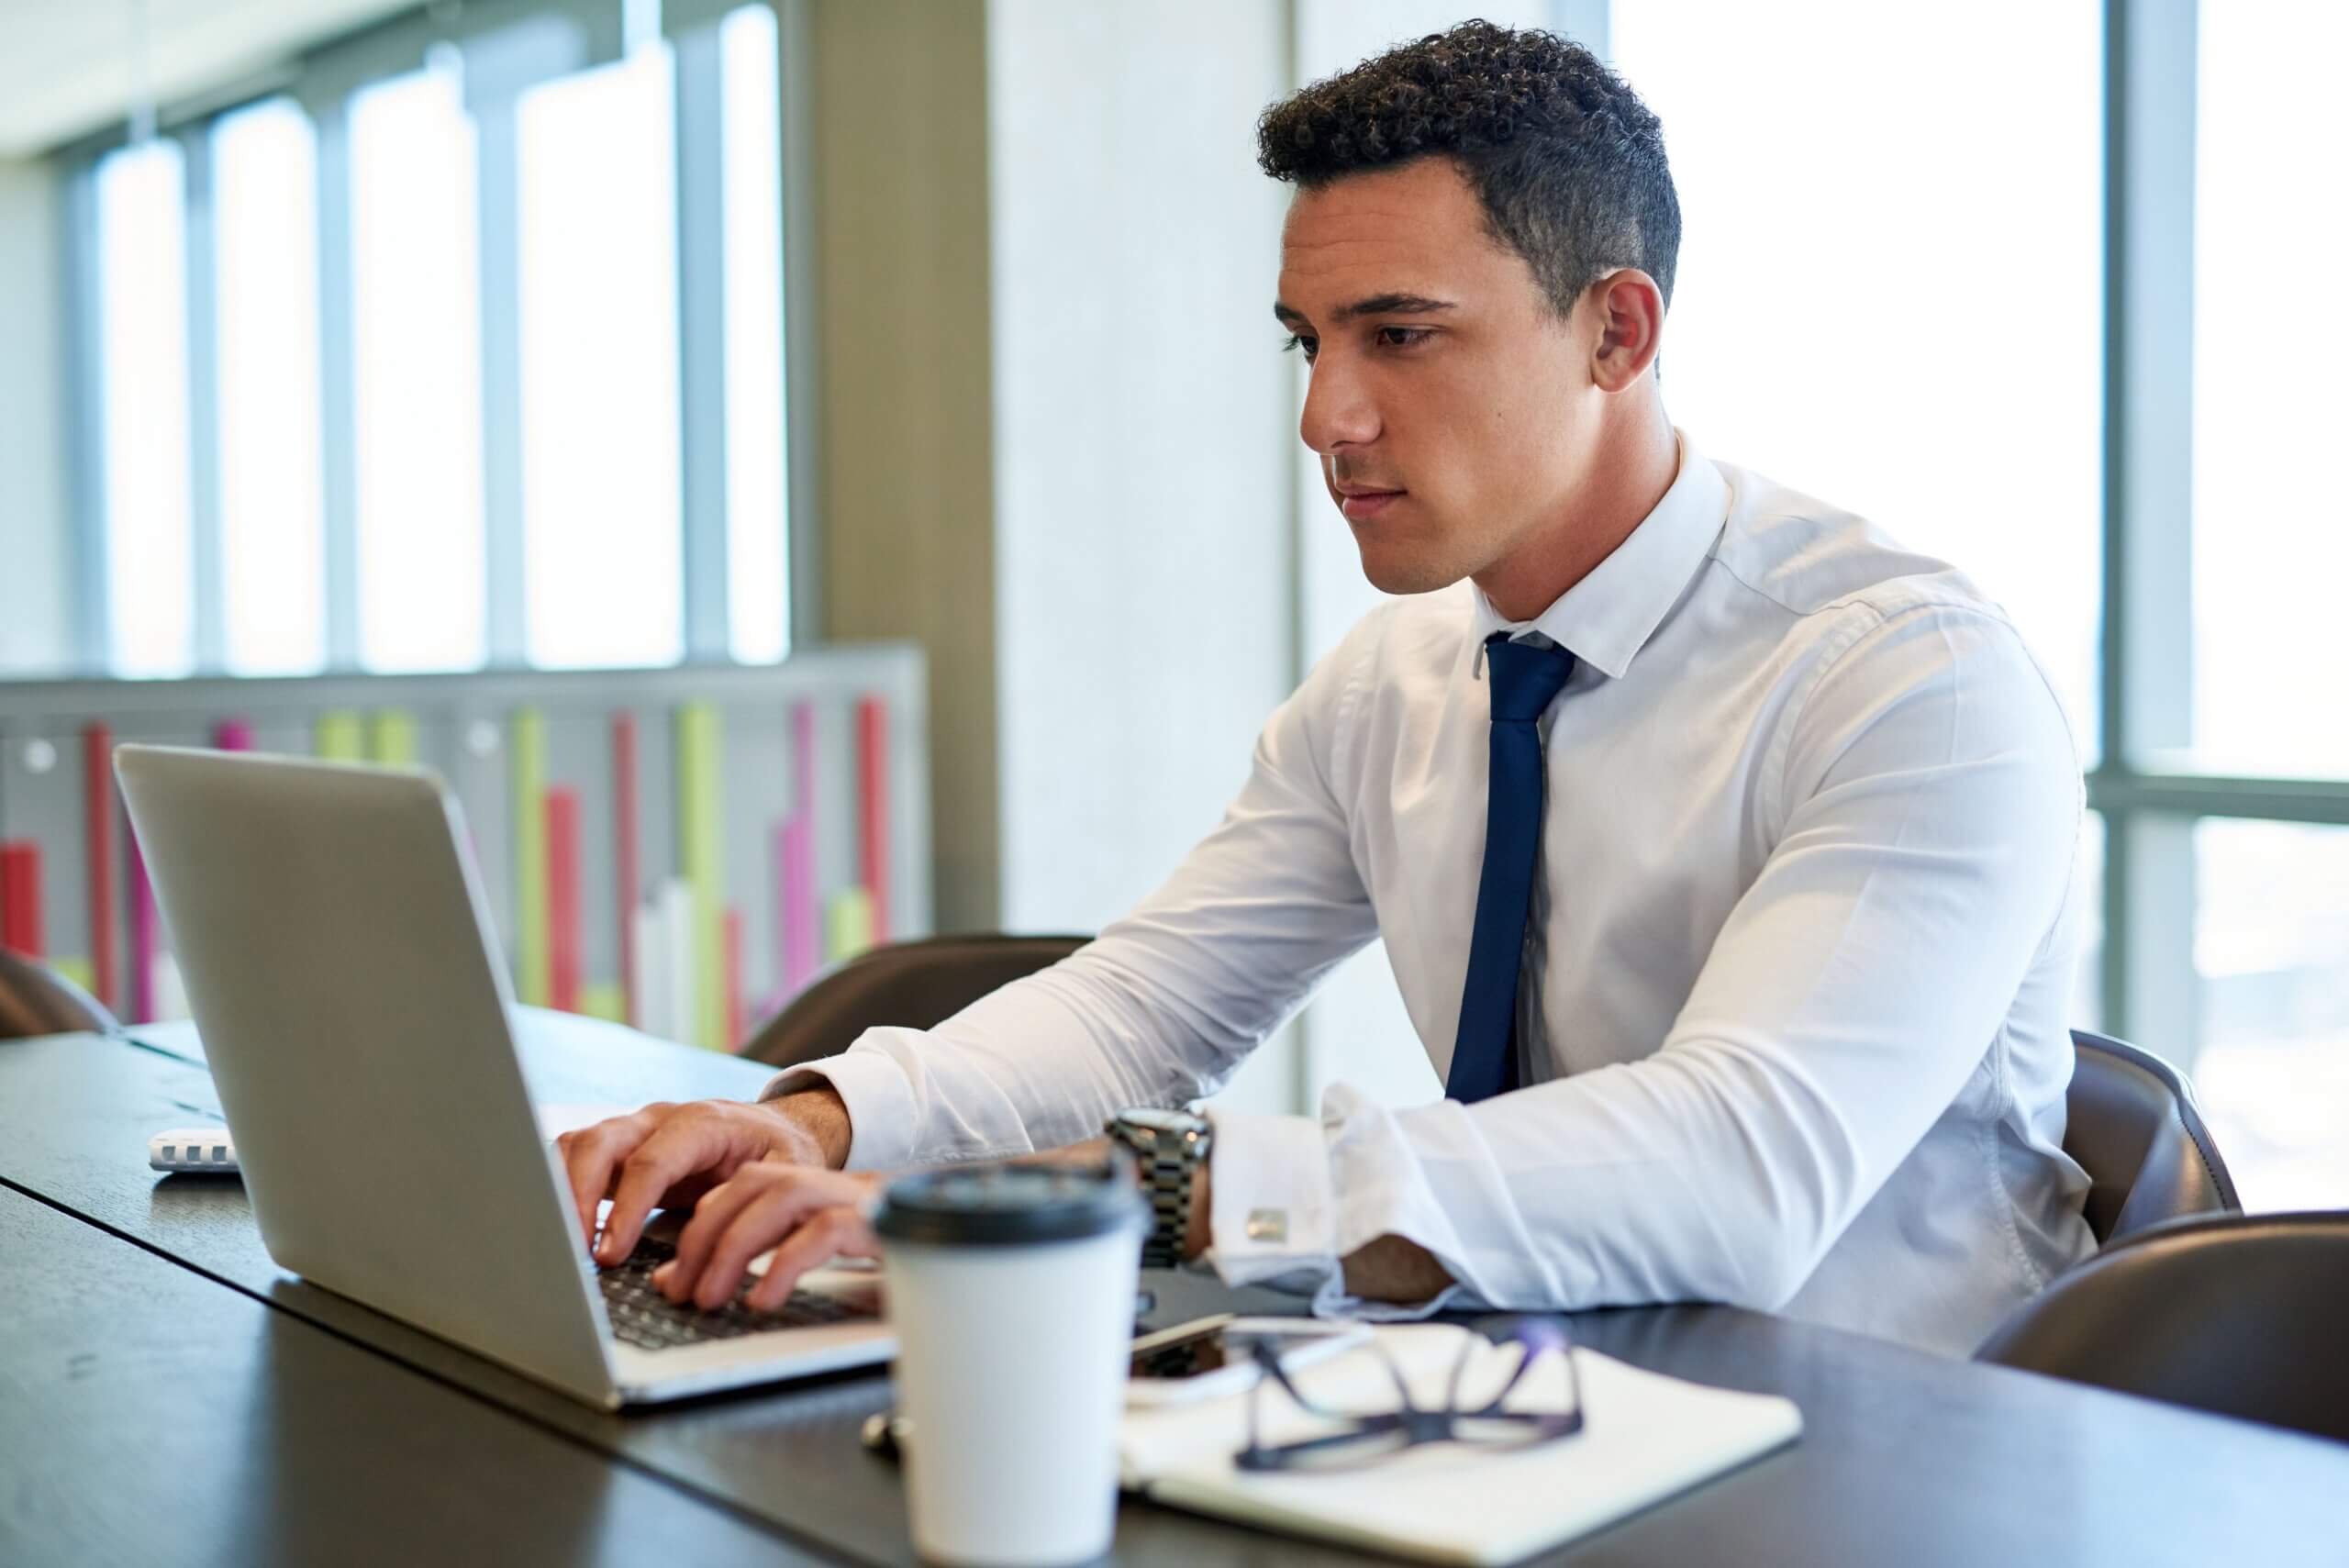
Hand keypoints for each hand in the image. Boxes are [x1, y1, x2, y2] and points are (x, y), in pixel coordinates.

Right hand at [555, 1090, 847, 1265]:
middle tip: (576, 1251)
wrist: (775, 1130)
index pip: (652, 1160)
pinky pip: (574, 1159)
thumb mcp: (790, 1170)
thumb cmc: (780, 1152)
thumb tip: (710, 1230)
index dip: (628, 1208)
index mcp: (702, 1122)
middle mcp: (659, 1120)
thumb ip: (755, 1196)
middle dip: (578, 1195)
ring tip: (563, 1245)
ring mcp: (634, 1131)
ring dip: (560, 1191)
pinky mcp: (619, 1150)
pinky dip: (558, 1189)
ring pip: (578, 1145)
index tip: (612, 1252)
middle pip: (600, 1143)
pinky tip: (563, 1231)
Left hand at [653, 1161, 884, 1310]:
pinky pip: (826, 1232)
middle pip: (752, 1184)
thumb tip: (700, 1284)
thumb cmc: (907, 1264)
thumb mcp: (830, 1265)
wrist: (982, 1247)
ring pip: (782, 1197)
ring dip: (733, 1248)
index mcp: (818, 1190)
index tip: (671, 1277)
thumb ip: (767, 1263)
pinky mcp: (887, 1224)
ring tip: (711, 1299)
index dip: (699, 1227)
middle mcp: (835, 1186)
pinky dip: (785, 1264)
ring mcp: (862, 1200)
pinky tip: (764, 1300)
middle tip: (680, 1291)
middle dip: (703, 1237)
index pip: (743, 1187)